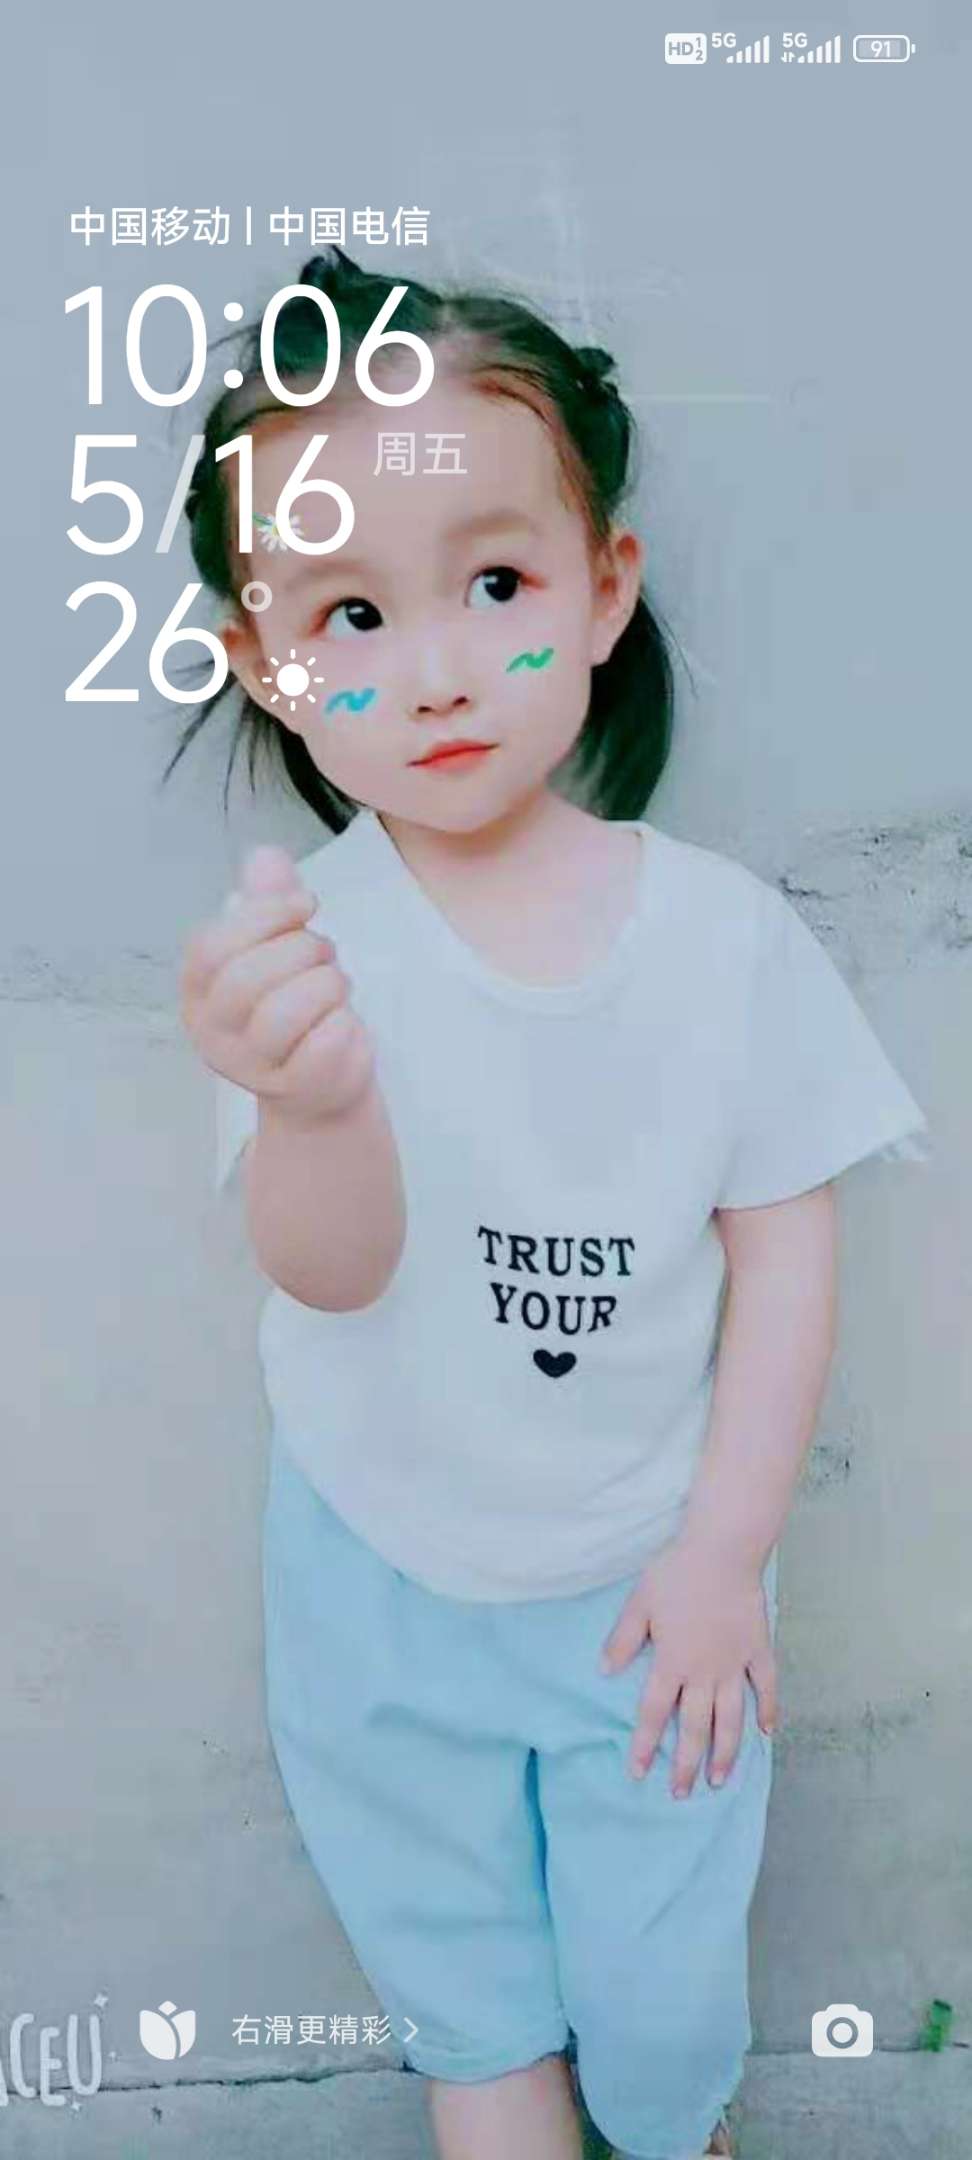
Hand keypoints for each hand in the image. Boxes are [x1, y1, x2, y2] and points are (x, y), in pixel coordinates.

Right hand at [179, 843, 374, 1123]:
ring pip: (287, 1010)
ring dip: (328, 984)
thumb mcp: (279, 946)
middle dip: (302, 950)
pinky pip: (326, 1041)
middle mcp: (212, 1032)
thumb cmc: (296, 1006)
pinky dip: (345, 1021)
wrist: (322, 1083)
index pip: (211, 946)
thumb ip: (270, 901)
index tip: (306, 904)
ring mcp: (251, 1067)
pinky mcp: (296, 1088)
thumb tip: (265, 856)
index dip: (265, 915)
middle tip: (325, 954)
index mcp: (197, 991)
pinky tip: (342, 1022)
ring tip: (334, 987)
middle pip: (246, 977)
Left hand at [598, 1535, 776, 1798]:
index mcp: (672, 1663)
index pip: (655, 1713)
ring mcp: (735, 1664)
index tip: (639, 1773)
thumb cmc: (676, 1573)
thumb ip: (622, 1640)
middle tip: (681, 1793)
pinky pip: (765, 1687)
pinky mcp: (758, 1650)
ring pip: (731, 1719)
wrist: (723, 1551)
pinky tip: (767, 1732)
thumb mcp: (639, 1604)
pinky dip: (767, 1710)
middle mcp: (704, 1673)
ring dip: (725, 1753)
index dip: (647, 1745)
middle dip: (687, 1764)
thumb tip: (605, 1671)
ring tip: (720, 1780)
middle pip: (696, 1728)